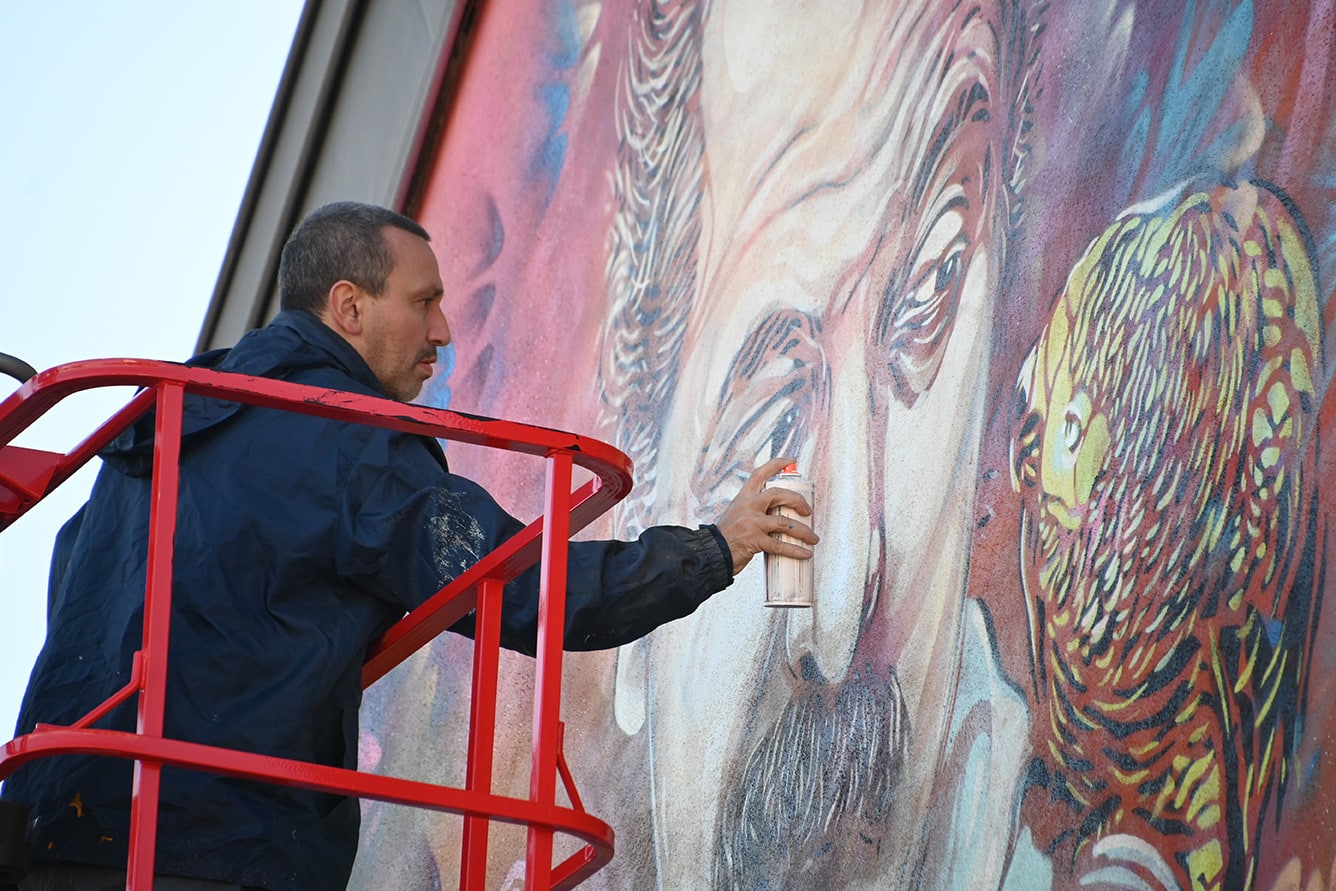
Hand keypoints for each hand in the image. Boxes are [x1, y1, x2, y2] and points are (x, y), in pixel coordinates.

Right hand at [714, 456, 817, 574]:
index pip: (760, 474)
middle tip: (808, 510)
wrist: (712, 552)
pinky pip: (780, 545)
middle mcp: (748, 506)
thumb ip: (755, 510)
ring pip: (785, 522)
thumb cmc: (726, 536)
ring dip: (803, 531)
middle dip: (798, 500)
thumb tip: (779, 513)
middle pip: (779, 495)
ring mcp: (751, 522)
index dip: (777, 464)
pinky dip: (796, 550)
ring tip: (812, 538)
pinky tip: (805, 552)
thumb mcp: (737, 514)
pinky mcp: (755, 540)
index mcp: (743, 497)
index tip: (790, 460)